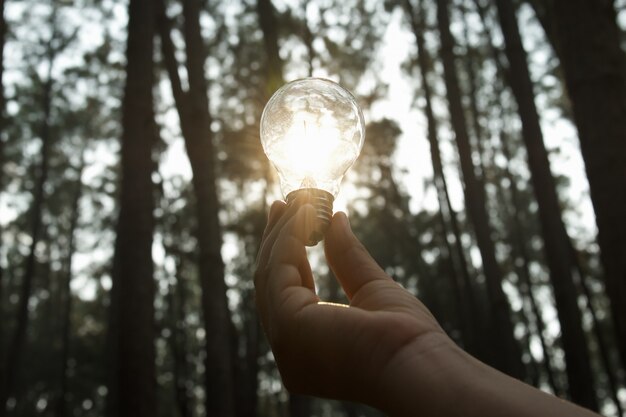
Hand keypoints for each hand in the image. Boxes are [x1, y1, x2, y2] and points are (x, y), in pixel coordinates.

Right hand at [254, 199, 452, 408]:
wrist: (416, 364)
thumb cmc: (404, 337)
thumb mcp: (371, 288)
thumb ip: (347, 257)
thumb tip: (335, 219)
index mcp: (307, 347)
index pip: (286, 294)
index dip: (287, 255)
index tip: (292, 219)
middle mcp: (287, 351)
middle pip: (270, 283)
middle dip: (276, 239)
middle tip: (284, 203)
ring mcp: (283, 342)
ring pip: (270, 275)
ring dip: (283, 232)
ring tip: (300, 201)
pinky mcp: (286, 325)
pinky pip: (278, 271)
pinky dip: (288, 239)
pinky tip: (304, 216)